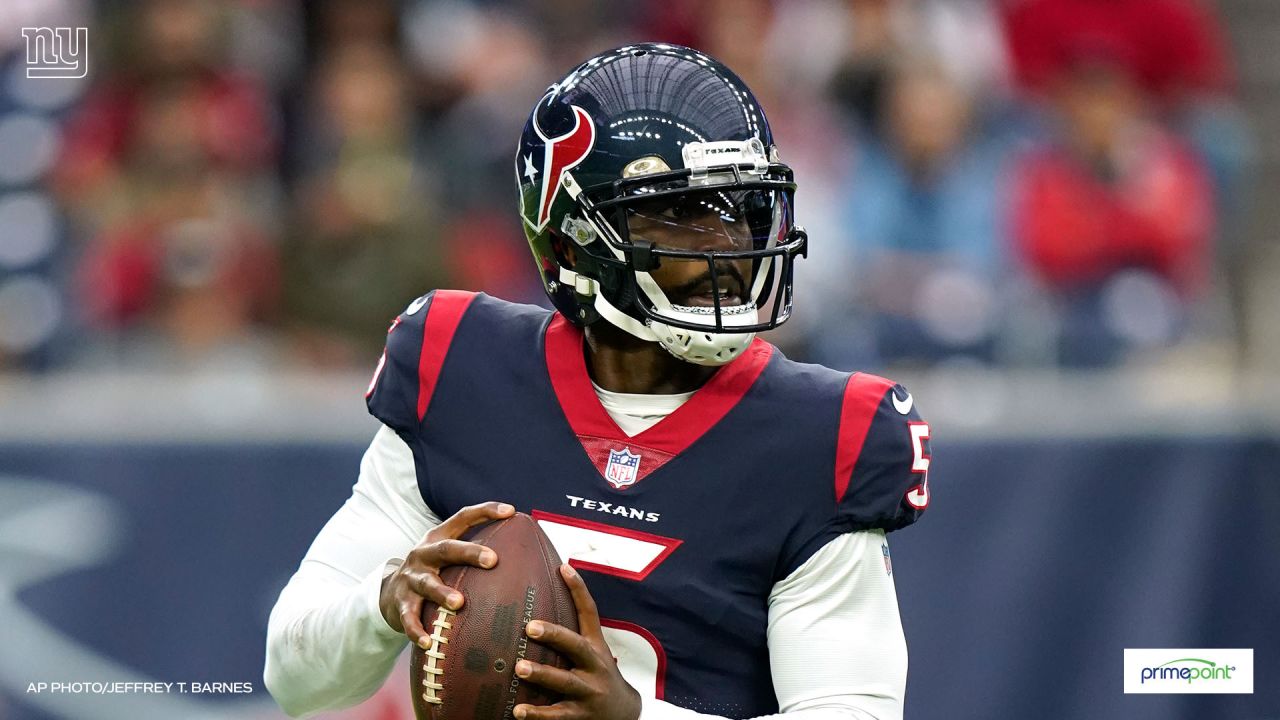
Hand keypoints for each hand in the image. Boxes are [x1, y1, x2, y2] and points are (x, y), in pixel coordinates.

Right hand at [379, 501, 514, 648]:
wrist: (388, 593)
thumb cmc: (432, 572)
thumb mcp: (447, 557)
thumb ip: (475, 552)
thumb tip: (525, 553)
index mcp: (438, 538)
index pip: (463, 517)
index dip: (486, 511)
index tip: (511, 512)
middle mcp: (423, 554)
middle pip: (446, 549)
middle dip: (469, 553)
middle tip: (492, 560)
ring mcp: (411, 578)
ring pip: (427, 584)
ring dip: (443, 593)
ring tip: (459, 603)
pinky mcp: (401, 603)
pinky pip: (409, 618)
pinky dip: (417, 630)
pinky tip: (427, 642)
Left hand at [513, 565, 641, 719]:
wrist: (625, 715)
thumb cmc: (599, 678)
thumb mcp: (594, 654)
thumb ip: (570, 637)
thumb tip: (535, 612)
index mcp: (596, 647)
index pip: (589, 613)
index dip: (579, 589)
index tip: (563, 567)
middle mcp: (595, 666)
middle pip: (576, 646)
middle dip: (554, 635)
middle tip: (530, 627)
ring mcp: (589, 692)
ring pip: (564, 682)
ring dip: (542, 674)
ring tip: (519, 667)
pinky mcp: (581, 715)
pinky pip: (557, 715)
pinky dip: (537, 714)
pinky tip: (517, 711)